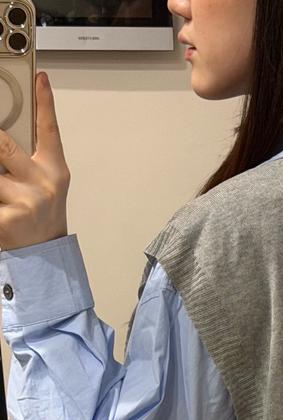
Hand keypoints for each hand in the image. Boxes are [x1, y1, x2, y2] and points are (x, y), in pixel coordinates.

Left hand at [0, 71, 69, 250]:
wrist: (44, 252)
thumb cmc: (41, 213)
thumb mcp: (44, 181)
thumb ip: (26, 158)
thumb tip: (3, 138)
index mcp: (53, 171)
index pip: (50, 130)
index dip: (46, 103)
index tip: (40, 78)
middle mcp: (41, 184)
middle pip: (3, 146)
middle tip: (0, 160)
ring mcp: (24, 203)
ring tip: (5, 192)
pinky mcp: (6, 222)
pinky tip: (2, 207)